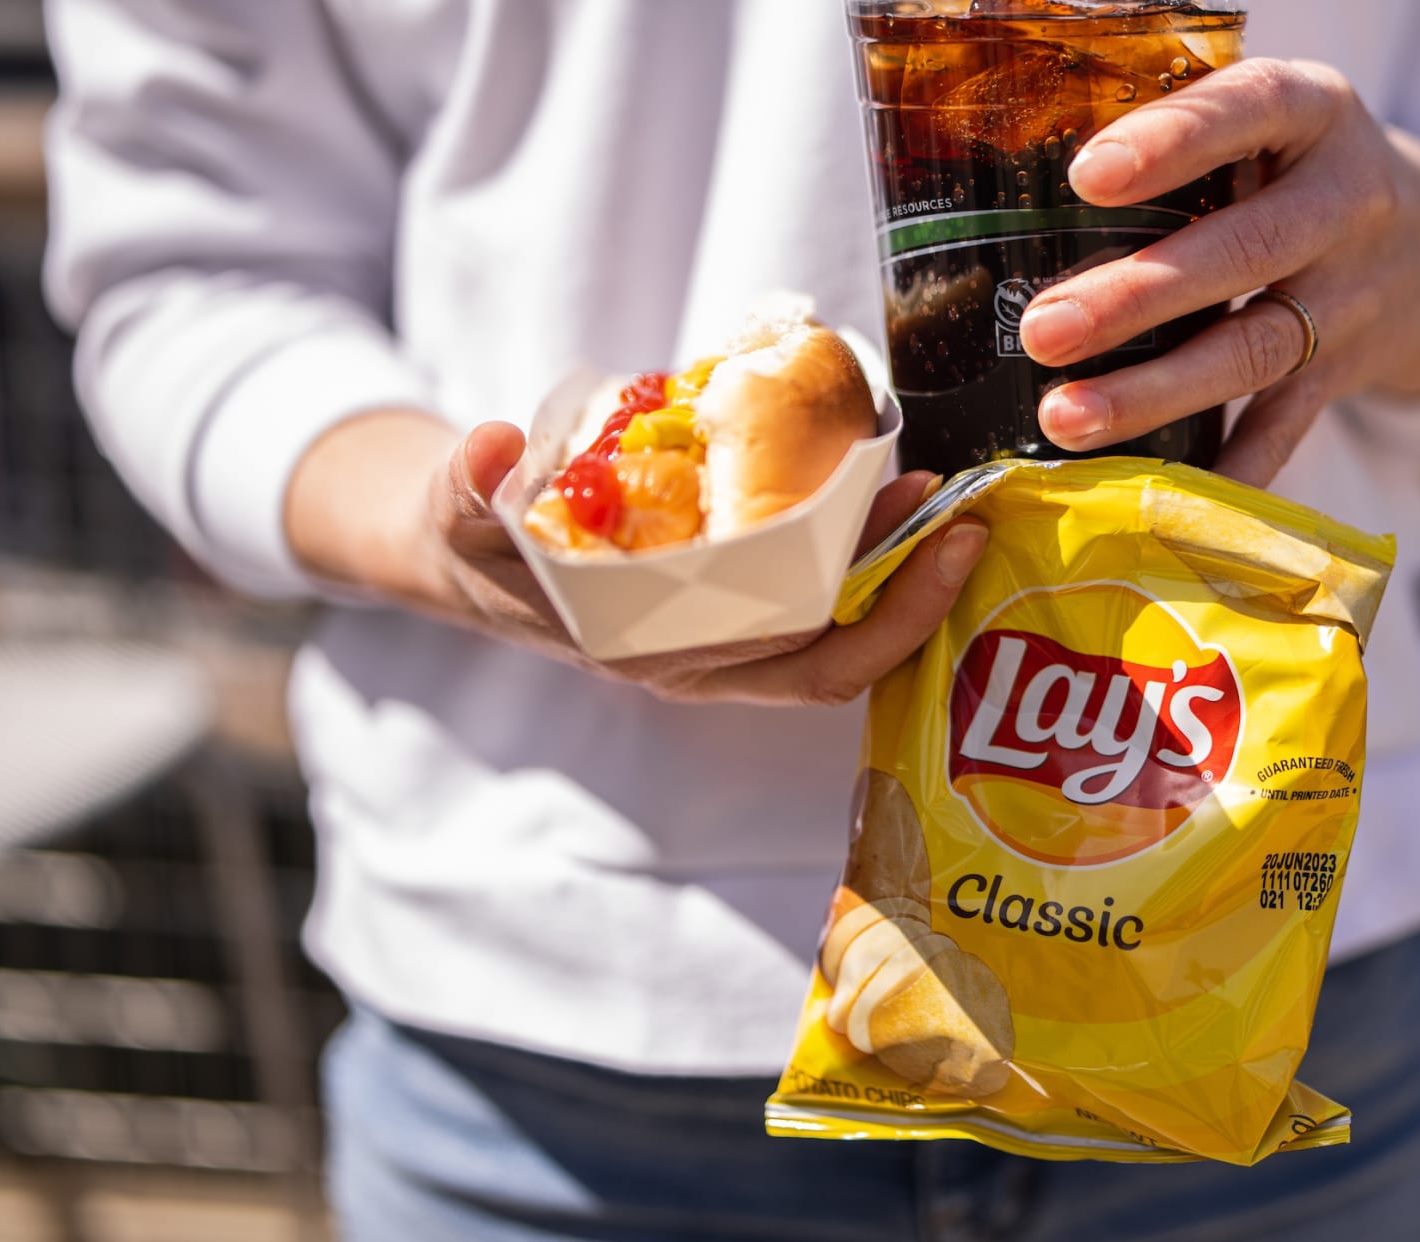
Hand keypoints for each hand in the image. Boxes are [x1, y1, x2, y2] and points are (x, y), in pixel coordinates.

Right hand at [286, 413, 984, 707]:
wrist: (464, 555)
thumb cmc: (473, 541)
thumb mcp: (457, 515)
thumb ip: (468, 487)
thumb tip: (488, 447)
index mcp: (656, 652)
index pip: (801, 659)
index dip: (885, 613)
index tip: (937, 538)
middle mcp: (704, 659)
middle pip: (842, 646)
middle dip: (913, 587)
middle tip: (962, 512)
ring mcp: (718, 636)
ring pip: (836, 624)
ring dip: (894, 566)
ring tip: (936, 490)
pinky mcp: (725, 598)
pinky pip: (813, 594)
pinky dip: (857, 550)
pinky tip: (885, 489)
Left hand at [1019, 58, 1419, 487]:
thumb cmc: (1301, 169)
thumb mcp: (1273, 119)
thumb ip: (1186, 129)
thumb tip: (1025, 168)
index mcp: (1318, 113)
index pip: (1251, 111)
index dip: (1174, 141)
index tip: (1088, 176)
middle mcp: (1347, 203)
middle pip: (1244, 253)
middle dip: (1137, 298)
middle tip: (1044, 332)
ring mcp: (1351, 297)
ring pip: (1253, 351)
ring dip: (1154, 394)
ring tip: (1064, 418)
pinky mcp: (1343, 372)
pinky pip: (1281, 429)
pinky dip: (1224, 471)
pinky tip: (1155, 500)